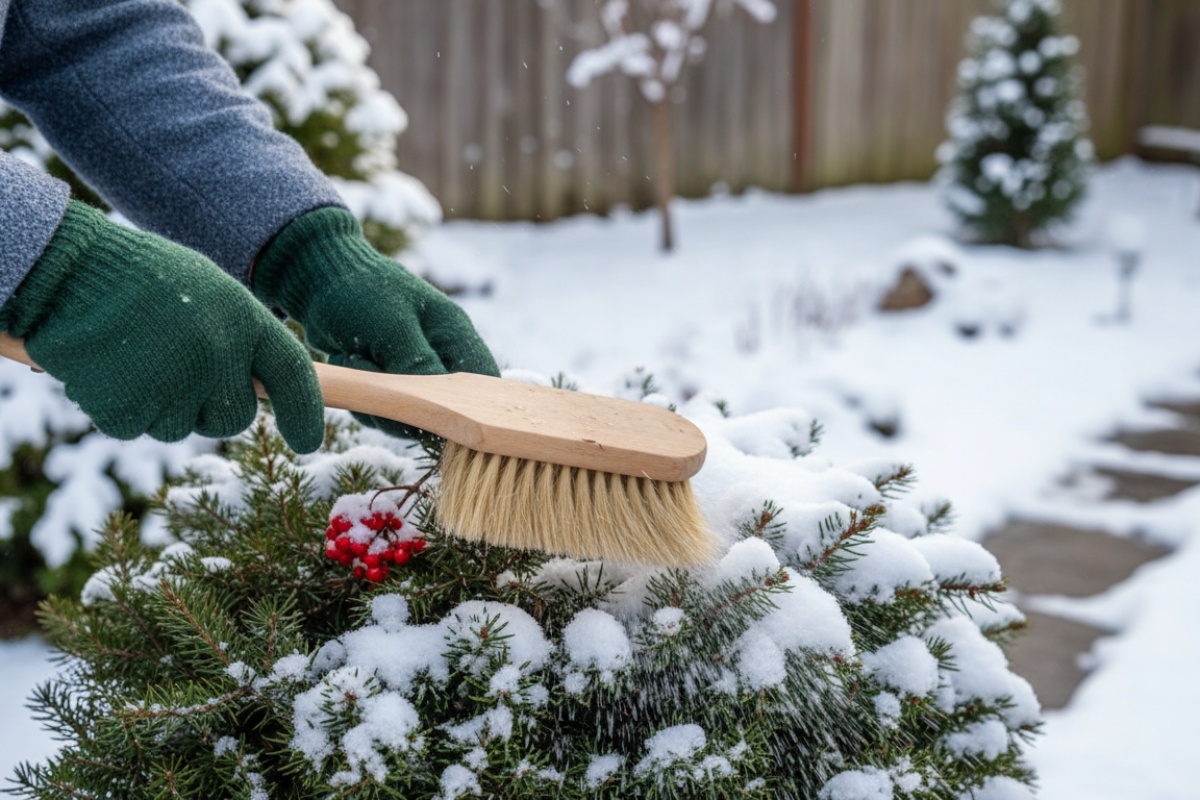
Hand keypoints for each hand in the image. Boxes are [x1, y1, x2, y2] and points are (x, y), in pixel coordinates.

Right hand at [0, 202, 324, 451]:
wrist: (65, 267)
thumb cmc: (138, 275)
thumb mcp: (207, 293)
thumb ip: (237, 338)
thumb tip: (260, 386)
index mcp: (245, 321)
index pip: (294, 377)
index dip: (305, 413)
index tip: (309, 441)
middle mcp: (220, 358)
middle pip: (233, 419)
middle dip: (210, 407)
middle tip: (173, 369)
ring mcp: (174, 387)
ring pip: (178, 426)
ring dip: (157, 404)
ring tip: (132, 354)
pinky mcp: (128, 409)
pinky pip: (132, 426)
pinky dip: (116, 406)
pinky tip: (104, 366)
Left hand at [252, 207, 498, 436]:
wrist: (315, 278)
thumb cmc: (359, 291)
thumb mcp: (392, 327)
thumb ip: (419, 364)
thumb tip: (441, 407)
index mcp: (454, 334)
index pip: (483, 382)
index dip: (470, 407)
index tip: (434, 415)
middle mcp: (440, 355)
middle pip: (445, 408)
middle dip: (406, 403)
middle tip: (374, 374)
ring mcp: (415, 370)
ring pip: (411, 416)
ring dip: (378, 400)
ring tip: (355, 357)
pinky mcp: (390, 382)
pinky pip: (387, 411)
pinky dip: (363, 398)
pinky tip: (348, 362)